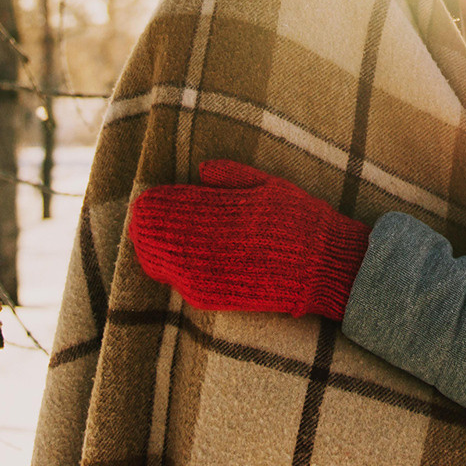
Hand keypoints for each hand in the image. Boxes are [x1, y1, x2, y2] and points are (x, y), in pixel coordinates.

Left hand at [128, 160, 370, 319]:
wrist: (325, 268)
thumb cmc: (302, 222)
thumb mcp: (270, 185)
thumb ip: (233, 176)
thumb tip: (202, 169)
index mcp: (223, 210)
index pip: (173, 205)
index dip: (155, 202)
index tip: (146, 198)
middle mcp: (211, 242)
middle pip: (158, 233)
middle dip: (146, 224)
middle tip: (139, 217)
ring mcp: (209, 272)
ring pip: (160, 259)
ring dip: (149, 247)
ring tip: (143, 236)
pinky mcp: (212, 297)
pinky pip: (176, 282)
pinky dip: (165, 269)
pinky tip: (160, 261)